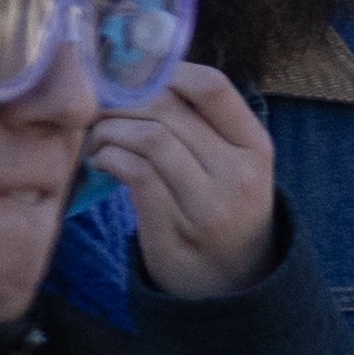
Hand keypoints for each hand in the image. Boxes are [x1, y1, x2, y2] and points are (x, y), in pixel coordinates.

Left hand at [87, 64, 279, 302]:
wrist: (233, 283)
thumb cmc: (222, 210)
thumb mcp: (231, 165)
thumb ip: (200, 125)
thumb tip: (137, 73)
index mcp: (255, 145)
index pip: (212, 86)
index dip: (164, 71)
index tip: (133, 80)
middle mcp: (240, 170)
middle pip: (168, 108)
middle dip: (120, 101)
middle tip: (98, 109)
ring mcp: (212, 201)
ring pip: (149, 137)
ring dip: (109, 131)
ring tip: (98, 139)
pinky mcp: (178, 226)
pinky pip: (135, 172)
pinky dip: (108, 158)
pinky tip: (101, 162)